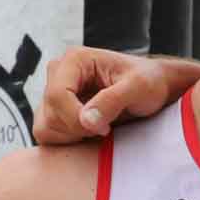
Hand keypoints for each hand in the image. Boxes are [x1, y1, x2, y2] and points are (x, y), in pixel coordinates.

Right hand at [37, 45, 179, 145]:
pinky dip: (68, 139)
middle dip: (78, 128)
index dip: (77, 118)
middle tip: (106, 127)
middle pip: (50, 114)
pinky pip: (47, 134)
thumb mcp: (139, 87)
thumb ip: (113, 100)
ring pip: (45, 126)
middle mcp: (58, 73)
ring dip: (73, 135)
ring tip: (100, 126)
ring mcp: (53, 92)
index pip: (57, 96)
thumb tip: (86, 120)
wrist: (155, 87)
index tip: (105, 127)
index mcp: (74, 60)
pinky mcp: (54, 110)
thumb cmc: (149, 81)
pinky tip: (90, 131)